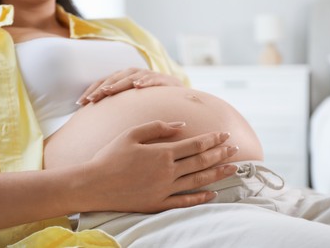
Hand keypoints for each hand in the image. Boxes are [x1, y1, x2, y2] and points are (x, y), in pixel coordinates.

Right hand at [71, 121, 238, 213]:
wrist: (94, 185)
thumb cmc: (110, 156)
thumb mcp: (131, 133)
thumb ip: (158, 127)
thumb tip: (182, 126)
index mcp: (163, 153)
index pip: (196, 144)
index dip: (213, 139)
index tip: (226, 135)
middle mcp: (168, 172)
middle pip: (201, 161)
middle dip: (221, 154)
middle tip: (236, 149)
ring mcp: (165, 190)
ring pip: (199, 180)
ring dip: (218, 173)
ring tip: (233, 168)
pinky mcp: (158, 203)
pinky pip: (185, 201)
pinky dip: (201, 198)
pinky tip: (213, 194)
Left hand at [76, 68, 183, 104]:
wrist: (179, 96)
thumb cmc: (152, 101)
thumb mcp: (132, 104)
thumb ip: (116, 107)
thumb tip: (94, 120)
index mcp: (124, 79)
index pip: (104, 82)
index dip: (92, 91)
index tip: (80, 104)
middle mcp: (134, 74)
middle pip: (114, 78)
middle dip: (101, 88)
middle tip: (91, 99)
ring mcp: (148, 75)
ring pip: (131, 77)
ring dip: (119, 83)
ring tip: (109, 91)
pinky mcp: (163, 79)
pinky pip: (153, 79)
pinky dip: (145, 80)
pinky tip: (138, 85)